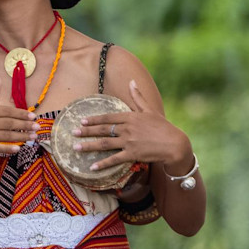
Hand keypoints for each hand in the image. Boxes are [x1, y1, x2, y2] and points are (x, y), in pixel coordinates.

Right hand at [0, 75, 36, 160]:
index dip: (20, 113)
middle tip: (37, 127)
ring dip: (21, 136)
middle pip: (7, 123)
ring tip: (33, 136)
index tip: (33, 116)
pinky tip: (18, 148)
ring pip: (5, 135)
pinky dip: (8, 148)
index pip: (5, 111)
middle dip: (24, 125)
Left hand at [73, 79, 191, 175]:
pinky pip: (114, 159)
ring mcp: (129, 141)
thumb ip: (138, 97)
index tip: (81, 120)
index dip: (94, 119)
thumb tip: (131, 81)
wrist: (175, 144)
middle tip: (73, 133)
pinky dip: (102, 163)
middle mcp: (127, 128)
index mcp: (131, 117)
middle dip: (86, 131)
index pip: (108, 117)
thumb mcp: (149, 110)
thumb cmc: (162, 126)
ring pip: (104, 144)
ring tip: (75, 148)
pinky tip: (92, 167)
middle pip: (102, 130)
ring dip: (88, 146)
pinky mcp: (132, 154)